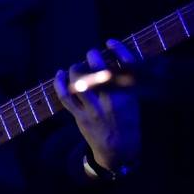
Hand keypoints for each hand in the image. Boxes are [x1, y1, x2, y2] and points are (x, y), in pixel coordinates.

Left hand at [55, 39, 141, 170]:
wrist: (119, 151)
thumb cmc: (128, 122)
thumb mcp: (134, 102)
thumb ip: (124, 82)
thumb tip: (110, 57)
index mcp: (130, 97)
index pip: (126, 67)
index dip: (118, 49)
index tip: (109, 41)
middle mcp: (113, 102)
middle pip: (100, 71)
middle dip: (93, 57)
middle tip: (91, 55)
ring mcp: (95, 110)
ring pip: (80, 82)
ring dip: (76, 69)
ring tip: (77, 67)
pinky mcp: (81, 117)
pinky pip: (65, 97)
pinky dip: (59, 83)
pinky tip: (60, 74)